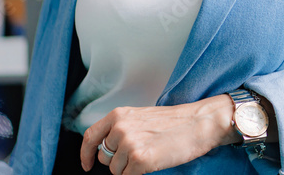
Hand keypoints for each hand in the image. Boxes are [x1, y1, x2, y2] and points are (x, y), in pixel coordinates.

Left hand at [80, 94, 239, 174]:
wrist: (198, 123)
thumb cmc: (173, 122)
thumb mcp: (140, 117)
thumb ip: (120, 128)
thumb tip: (105, 149)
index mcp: (119, 115)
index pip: (90, 136)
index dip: (85, 154)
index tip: (87, 165)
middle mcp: (120, 128)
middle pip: (104, 158)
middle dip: (117, 161)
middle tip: (139, 152)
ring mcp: (129, 144)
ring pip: (116, 170)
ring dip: (130, 168)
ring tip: (150, 154)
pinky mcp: (140, 160)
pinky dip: (139, 174)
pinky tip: (153, 161)